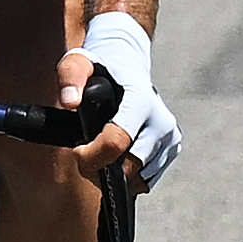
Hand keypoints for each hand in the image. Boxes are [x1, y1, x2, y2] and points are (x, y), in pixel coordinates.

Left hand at [77, 9, 177, 187]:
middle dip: (104, 165)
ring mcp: (170, 136)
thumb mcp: (79, 64)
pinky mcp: (173, 147)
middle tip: (87, 153)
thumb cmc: (100, 68)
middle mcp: (161, 121)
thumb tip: (69, 101)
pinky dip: (131, 174)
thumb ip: (70, 78)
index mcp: (141, 102)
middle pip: (130, 164)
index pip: (118, 141)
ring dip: (117, 171)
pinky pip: (149, 177)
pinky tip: (119, 155)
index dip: (92, 155)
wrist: (127, 67)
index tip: (77, 152)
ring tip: (103, 151)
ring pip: (140, 174)